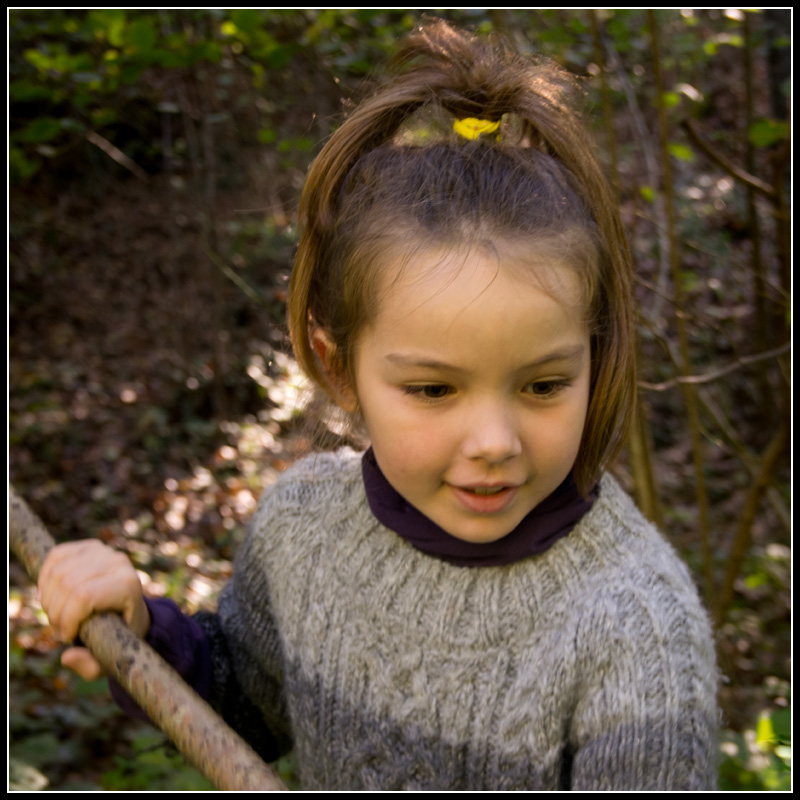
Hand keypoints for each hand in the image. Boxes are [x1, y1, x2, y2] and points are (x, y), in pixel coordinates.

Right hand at [38, 540, 150, 680]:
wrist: (129, 609)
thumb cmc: (120, 635)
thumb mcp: (111, 657)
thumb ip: (91, 665)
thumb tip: (69, 657)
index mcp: (128, 586)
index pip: (84, 596)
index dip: (67, 619)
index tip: (67, 637)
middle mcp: (118, 563)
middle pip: (67, 584)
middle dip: (56, 612)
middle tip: (61, 628)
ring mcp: (104, 551)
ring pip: (58, 571)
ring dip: (48, 598)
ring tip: (58, 615)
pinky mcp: (88, 547)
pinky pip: (55, 556)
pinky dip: (45, 579)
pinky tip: (52, 596)